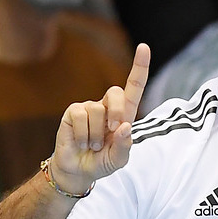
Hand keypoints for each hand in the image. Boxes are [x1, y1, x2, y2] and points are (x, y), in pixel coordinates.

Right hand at [50, 44, 150, 192]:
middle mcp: (107, 106)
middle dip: (117, 112)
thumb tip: (125, 126)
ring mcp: (89, 107)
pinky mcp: (73, 112)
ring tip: (93, 145)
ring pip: (98, 110)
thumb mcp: (119, 159)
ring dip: (96, 134)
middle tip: (113, 130)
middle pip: (116, 92)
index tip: (144, 47)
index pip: (134, 87)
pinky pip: (81, 116)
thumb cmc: (102, 162)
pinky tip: (81, 143)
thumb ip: (125, 146)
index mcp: (124, 114)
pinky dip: (83, 135)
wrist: (78, 171)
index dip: (140, 67)